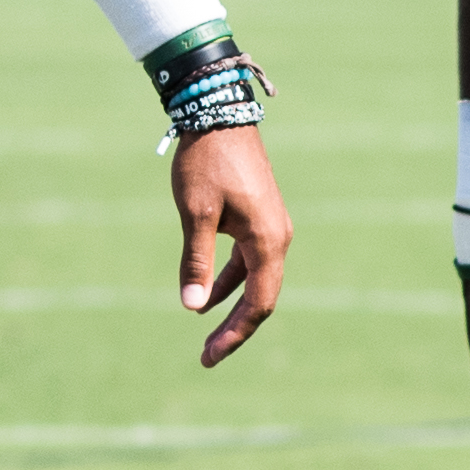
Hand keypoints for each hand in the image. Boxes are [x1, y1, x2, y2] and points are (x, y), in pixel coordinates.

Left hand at [171, 126, 288, 365]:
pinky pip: (249, 261)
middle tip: (207, 356)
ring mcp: (271, 227)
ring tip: (205, 331)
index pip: (258, 304)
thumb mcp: (196, 213)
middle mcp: (278, 237)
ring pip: (256, 280)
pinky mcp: (259, 217)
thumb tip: (192, 306)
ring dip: (232, 305)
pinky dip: (230, 280)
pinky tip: (206, 294)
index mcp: (268, 241)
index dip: (235, 334)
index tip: (209, 356)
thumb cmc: (206, 161)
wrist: (219, 113)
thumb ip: (196, 261)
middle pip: (262, 298)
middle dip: (234, 328)